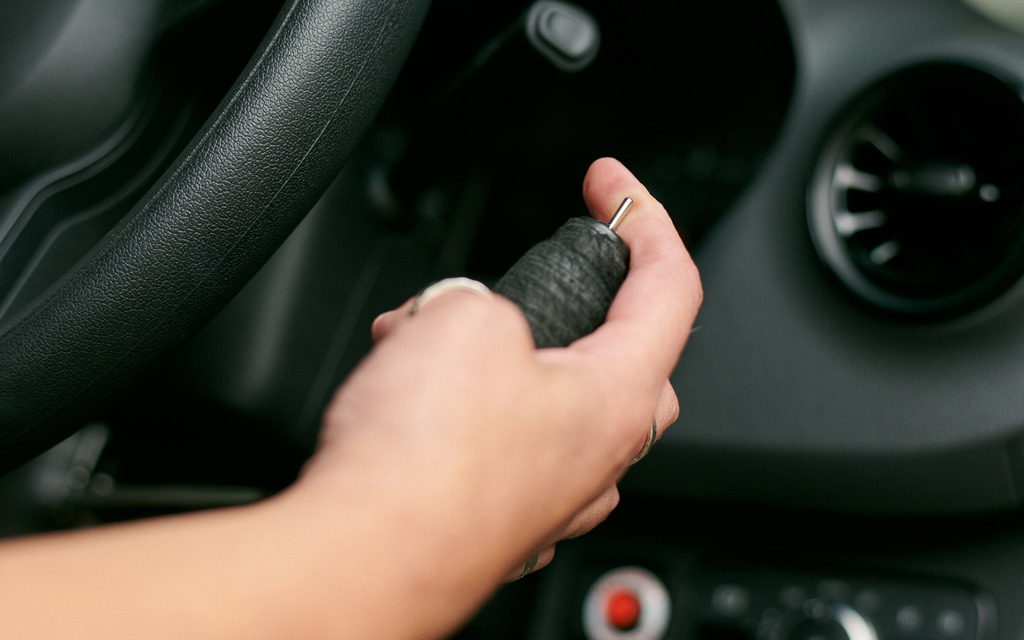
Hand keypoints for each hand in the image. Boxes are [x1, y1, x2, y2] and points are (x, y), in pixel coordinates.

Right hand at [297, 157, 700, 634]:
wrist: (366, 557)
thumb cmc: (424, 465)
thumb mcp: (464, 321)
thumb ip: (485, 299)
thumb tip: (464, 317)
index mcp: (617, 398)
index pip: (671, 286)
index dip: (645, 216)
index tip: (612, 182)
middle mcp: (598, 455)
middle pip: (622, 350)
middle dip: (576, 300)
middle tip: (524, 278)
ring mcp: (554, 495)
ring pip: (552, 399)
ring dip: (497, 355)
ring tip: (426, 339)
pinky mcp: (504, 517)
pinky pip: (506, 442)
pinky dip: (469, 406)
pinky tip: (415, 398)